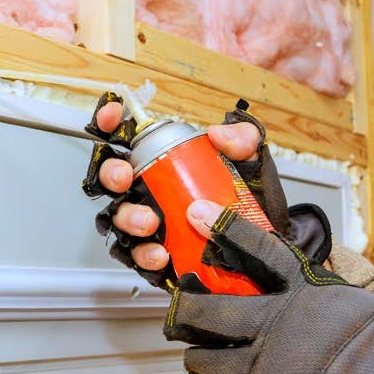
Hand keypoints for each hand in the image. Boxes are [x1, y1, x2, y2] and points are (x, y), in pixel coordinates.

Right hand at [91, 100, 265, 271]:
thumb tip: (218, 134)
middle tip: (126, 177)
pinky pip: (137, 257)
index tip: (112, 115)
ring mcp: (149, 226)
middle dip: (112, 175)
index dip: (111, 123)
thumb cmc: (247, 203)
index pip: (129, 139)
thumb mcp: (251, 166)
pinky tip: (160, 254)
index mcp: (164, 164)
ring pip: (119, 219)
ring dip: (128, 218)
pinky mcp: (155, 257)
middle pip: (113, 180)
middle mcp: (149, 193)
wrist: (262, 247)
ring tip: (150, 223)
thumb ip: (243, 141)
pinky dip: (144, 256)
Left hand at [166, 201, 373, 373]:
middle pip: (206, 308)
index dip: (225, 227)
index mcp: (306, 294)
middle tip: (183, 308)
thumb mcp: (364, 310)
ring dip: (200, 359)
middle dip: (187, 307)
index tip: (199, 213)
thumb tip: (312, 284)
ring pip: (200, 359)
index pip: (258, 249)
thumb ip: (325, 296)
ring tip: (207, 361)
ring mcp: (259, 370)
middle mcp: (275, 326)